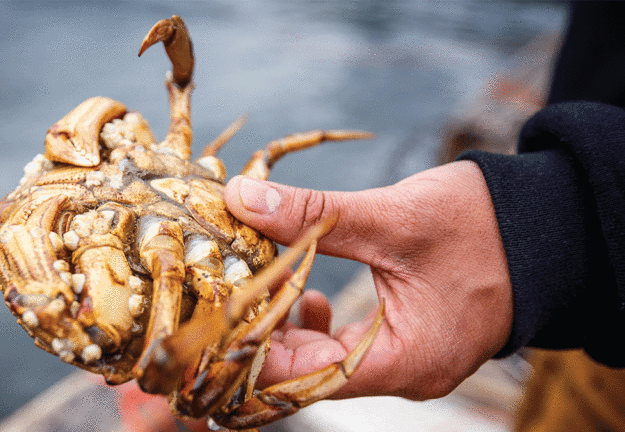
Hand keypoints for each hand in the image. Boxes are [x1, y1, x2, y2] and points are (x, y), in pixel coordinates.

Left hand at [223, 160, 512, 399]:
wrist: (546, 226)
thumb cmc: (483, 226)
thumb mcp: (393, 217)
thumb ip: (314, 214)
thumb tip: (243, 199)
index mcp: (404, 361)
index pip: (305, 378)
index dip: (253, 349)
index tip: (216, 311)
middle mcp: (403, 372)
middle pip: (309, 372)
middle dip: (263, 333)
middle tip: (227, 289)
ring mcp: (404, 357)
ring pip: (324, 358)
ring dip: (286, 323)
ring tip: (259, 282)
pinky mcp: (405, 337)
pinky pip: (346, 345)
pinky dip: (317, 320)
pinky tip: (304, 290)